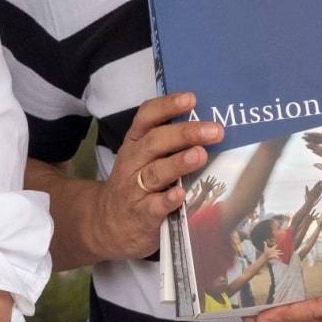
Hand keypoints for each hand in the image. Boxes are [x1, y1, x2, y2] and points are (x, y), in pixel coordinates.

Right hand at [89, 93, 224, 261]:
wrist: (108, 223)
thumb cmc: (136, 183)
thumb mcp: (143, 157)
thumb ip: (167, 141)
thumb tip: (207, 123)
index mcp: (135, 142)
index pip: (147, 117)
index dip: (167, 106)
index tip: (190, 98)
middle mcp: (133, 162)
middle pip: (155, 142)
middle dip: (184, 133)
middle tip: (214, 130)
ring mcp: (135, 189)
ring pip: (155, 172)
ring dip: (178, 163)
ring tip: (200, 155)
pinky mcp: (141, 215)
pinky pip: (153, 206)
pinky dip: (167, 200)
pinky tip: (181, 195)